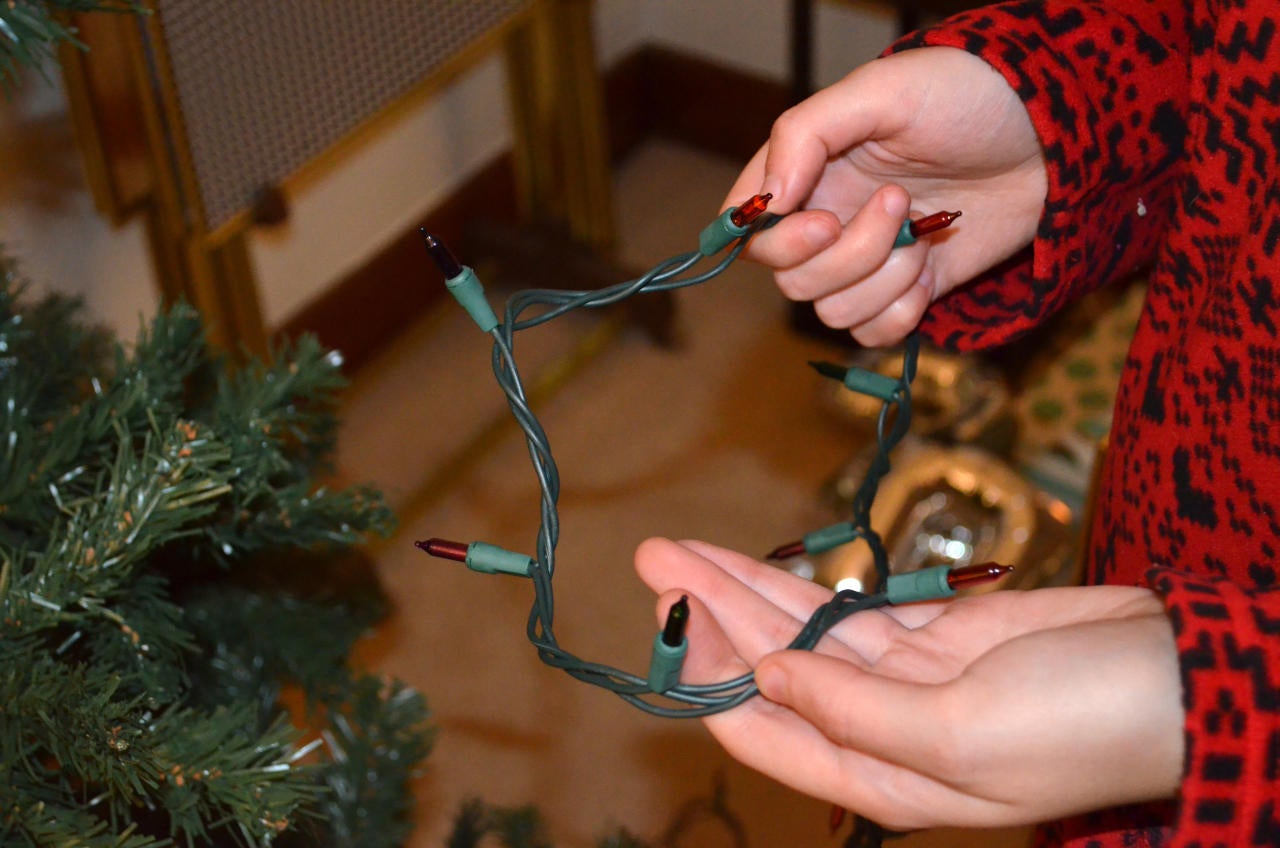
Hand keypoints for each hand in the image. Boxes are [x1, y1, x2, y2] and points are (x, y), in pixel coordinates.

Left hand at [635, 538, 1183, 830]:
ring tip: (681, 549)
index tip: (666, 619)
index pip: (763, 732)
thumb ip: (853, 712)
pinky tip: (756, 568)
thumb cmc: (1078, 723)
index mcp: (880, 776)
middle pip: (771, 670)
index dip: (707, 678)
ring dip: (743, 590)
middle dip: (712, 617)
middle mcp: (879, 730)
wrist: (1178, 678)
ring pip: (803, 631)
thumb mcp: (960, 734)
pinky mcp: (936, 633)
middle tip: (655, 559)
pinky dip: (801, 584)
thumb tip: (767, 680)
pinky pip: (849, 609)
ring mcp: (906, 678)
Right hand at [729, 47, 1046, 345]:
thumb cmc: (969, 95)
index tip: (824, 222)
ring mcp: (868, 261)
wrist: (1054, 134)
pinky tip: (933, 270)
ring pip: (834, 311)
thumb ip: (806, 133)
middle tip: (902, 201)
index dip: (775, 240)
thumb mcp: (882, 90)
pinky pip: (874, 333)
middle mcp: (828, 219)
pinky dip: (903, 311)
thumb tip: (768, 198)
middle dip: (850, 253)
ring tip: (928, 229)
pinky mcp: (908, 291)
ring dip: (885, 279)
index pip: (748, 229)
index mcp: (808, 170)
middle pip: (792, 279)